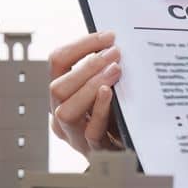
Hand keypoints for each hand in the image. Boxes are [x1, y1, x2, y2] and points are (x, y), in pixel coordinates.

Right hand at [47, 31, 124, 156]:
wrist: (130, 151)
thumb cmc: (118, 116)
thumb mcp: (109, 89)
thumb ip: (106, 69)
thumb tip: (118, 41)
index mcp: (63, 94)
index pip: (57, 63)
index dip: (80, 46)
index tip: (107, 36)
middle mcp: (62, 115)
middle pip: (57, 88)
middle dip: (86, 66)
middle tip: (114, 53)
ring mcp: (75, 136)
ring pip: (66, 111)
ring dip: (90, 85)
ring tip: (115, 70)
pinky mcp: (94, 150)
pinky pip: (90, 131)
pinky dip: (99, 110)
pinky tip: (109, 94)